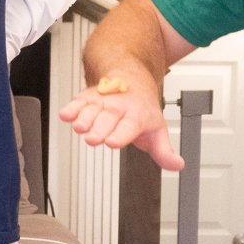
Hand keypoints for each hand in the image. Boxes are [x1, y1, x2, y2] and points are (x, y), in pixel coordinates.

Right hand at [59, 73, 184, 172]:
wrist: (132, 78)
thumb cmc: (142, 109)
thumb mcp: (157, 130)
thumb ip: (164, 152)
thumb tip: (177, 165)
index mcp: (137, 116)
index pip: (130, 126)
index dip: (121, 134)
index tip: (113, 142)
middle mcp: (119, 107)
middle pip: (109, 117)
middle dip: (100, 128)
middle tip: (93, 139)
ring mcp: (103, 101)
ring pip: (93, 108)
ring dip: (84, 117)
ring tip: (79, 127)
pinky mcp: (89, 97)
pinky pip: (79, 101)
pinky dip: (72, 107)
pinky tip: (66, 114)